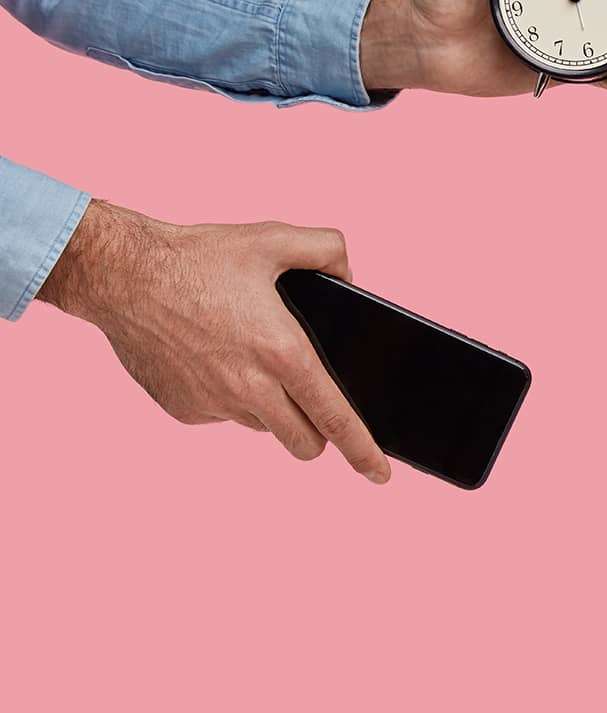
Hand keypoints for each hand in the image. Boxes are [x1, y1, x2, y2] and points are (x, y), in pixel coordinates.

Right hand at [36, 202, 391, 483]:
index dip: (363, 451)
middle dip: (316, 432)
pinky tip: (213, 357)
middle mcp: (250, 388)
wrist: (119, 275)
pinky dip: (228, 395)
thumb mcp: (273, 238)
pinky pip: (222, 414)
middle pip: (303, 443)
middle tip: (313, 405)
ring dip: (270, 407)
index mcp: (283, 353)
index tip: (380, 474)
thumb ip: (327, 250)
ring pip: (262, 425)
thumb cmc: (198, 256)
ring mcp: (214, 404)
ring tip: (250, 358)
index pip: (335, 419)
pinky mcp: (184, 410)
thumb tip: (349, 276)